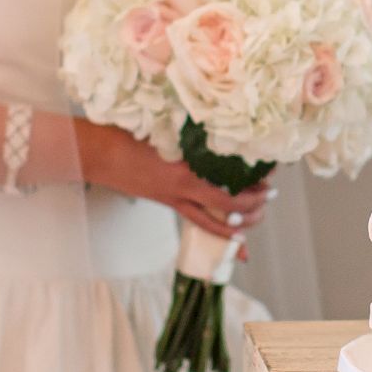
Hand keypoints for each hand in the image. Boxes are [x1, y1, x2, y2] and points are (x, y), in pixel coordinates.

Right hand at [80, 124, 273, 240]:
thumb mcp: (166, 130)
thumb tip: (222, 128)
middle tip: (270, 194)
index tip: (271, 170)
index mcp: (186, 167)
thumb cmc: (129, 134)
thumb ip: (193, 135)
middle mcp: (184, 188)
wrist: (99, 154)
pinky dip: (221, 235)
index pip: (230, 178)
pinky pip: (200, 223)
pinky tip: (238, 244)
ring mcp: (175, 199)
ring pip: (215, 221)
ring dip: (241, 223)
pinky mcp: (168, 203)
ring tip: (258, 217)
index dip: (254, 178)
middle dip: (255, 202)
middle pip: (229, 204)